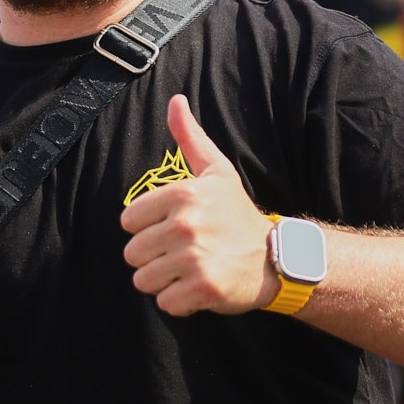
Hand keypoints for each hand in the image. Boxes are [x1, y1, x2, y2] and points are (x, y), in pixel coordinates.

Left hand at [119, 95, 280, 316]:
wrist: (275, 258)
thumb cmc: (238, 214)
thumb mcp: (216, 171)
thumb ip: (190, 138)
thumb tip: (175, 101)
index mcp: (182, 194)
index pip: (128, 222)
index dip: (148, 228)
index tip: (174, 229)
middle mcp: (185, 224)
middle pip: (132, 254)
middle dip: (154, 258)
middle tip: (184, 254)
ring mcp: (194, 258)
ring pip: (144, 280)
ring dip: (164, 281)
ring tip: (190, 271)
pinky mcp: (203, 288)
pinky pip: (165, 303)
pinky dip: (179, 302)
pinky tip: (199, 288)